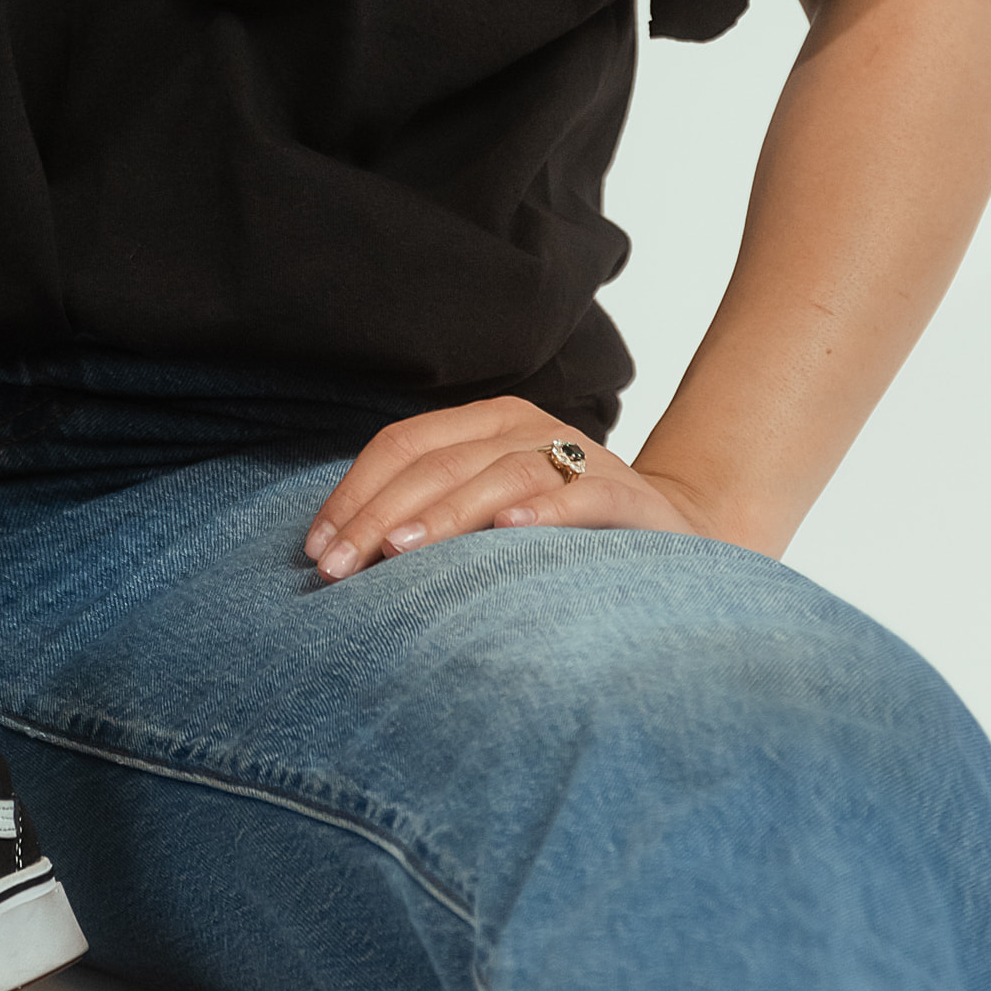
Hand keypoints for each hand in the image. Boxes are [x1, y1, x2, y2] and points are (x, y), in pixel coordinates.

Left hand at [304, 394, 721, 578]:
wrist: (673, 536)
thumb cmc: (558, 535)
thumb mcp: (488, 515)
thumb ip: (430, 517)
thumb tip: (343, 554)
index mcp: (487, 423)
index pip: (403, 445)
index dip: (354, 494)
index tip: (316, 548)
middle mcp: (528, 427)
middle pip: (438, 461)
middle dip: (378, 514)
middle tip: (337, 568)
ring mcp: (581, 456)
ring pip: (500, 474)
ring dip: (445, 514)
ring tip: (400, 551)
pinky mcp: (628, 495)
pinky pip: (582, 497)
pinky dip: (545, 511)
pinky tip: (511, 531)